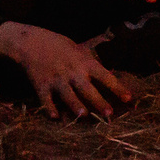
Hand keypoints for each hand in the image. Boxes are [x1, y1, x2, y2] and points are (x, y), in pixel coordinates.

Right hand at [0, 20, 132, 120]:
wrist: (31, 42)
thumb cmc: (60, 46)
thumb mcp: (80, 50)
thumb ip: (92, 64)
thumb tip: (110, 76)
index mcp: (85, 63)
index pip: (106, 76)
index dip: (118, 88)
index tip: (129, 98)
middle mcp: (73, 72)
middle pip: (88, 89)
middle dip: (99, 102)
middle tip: (109, 114)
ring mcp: (56, 79)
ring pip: (68, 95)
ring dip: (76, 105)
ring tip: (84, 115)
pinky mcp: (41, 85)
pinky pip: (46, 99)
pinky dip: (50, 108)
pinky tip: (55, 117)